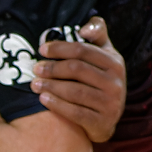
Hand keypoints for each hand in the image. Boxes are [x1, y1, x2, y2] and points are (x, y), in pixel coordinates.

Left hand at [32, 16, 124, 143]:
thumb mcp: (103, 56)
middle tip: (35, 69)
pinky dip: (56, 105)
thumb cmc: (99, 80)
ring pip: (75, 91)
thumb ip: (97, 35)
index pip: (83, 50)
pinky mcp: (104, 122)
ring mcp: (112, 103)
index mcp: (115, 62)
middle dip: (52, 68)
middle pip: (77, 69)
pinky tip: (43, 99)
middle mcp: (116, 82)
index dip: (60, 48)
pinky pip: (76, 112)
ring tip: (34, 84)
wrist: (106, 118)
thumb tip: (84, 28)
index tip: (41, 50)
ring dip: (50, 86)